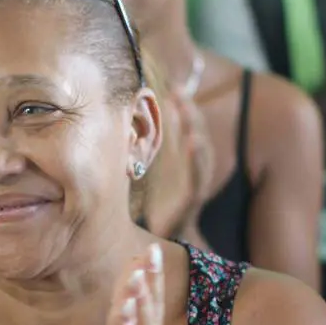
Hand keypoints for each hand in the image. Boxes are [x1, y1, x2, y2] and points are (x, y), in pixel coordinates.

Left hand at [144, 88, 214, 241]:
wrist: (162, 239)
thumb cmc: (157, 203)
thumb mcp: (147, 173)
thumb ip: (143, 150)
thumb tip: (126, 121)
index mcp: (178, 159)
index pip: (182, 128)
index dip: (180, 106)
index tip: (171, 84)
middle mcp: (189, 167)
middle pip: (192, 132)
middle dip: (187, 110)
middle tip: (177, 88)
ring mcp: (193, 181)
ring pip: (199, 149)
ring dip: (194, 127)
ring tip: (187, 107)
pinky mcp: (191, 198)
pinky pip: (197, 175)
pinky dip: (196, 157)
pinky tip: (192, 141)